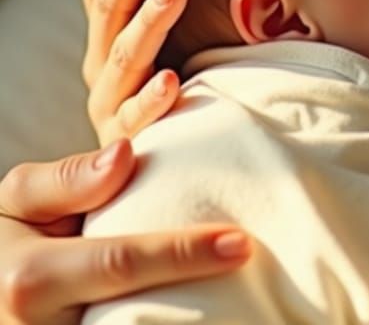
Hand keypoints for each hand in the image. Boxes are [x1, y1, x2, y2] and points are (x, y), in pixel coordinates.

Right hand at [0, 141, 249, 323]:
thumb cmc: (8, 243)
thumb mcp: (18, 203)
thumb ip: (66, 178)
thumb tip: (126, 152)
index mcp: (30, 279)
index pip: (122, 262)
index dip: (185, 252)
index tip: (240, 242)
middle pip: (140, 310)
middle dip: (200, 290)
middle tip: (254, 261)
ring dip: (191, 315)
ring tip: (245, 292)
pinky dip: (169, 322)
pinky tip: (209, 310)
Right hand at [75, 0, 188, 144]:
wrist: (141, 171)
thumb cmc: (172, 84)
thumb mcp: (163, 34)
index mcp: (106, 31)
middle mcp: (101, 60)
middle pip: (111, 2)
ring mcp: (110, 100)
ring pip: (125, 53)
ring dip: (149, 18)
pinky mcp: (128, 141)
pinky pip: (139, 118)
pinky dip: (154, 98)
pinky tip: (174, 80)